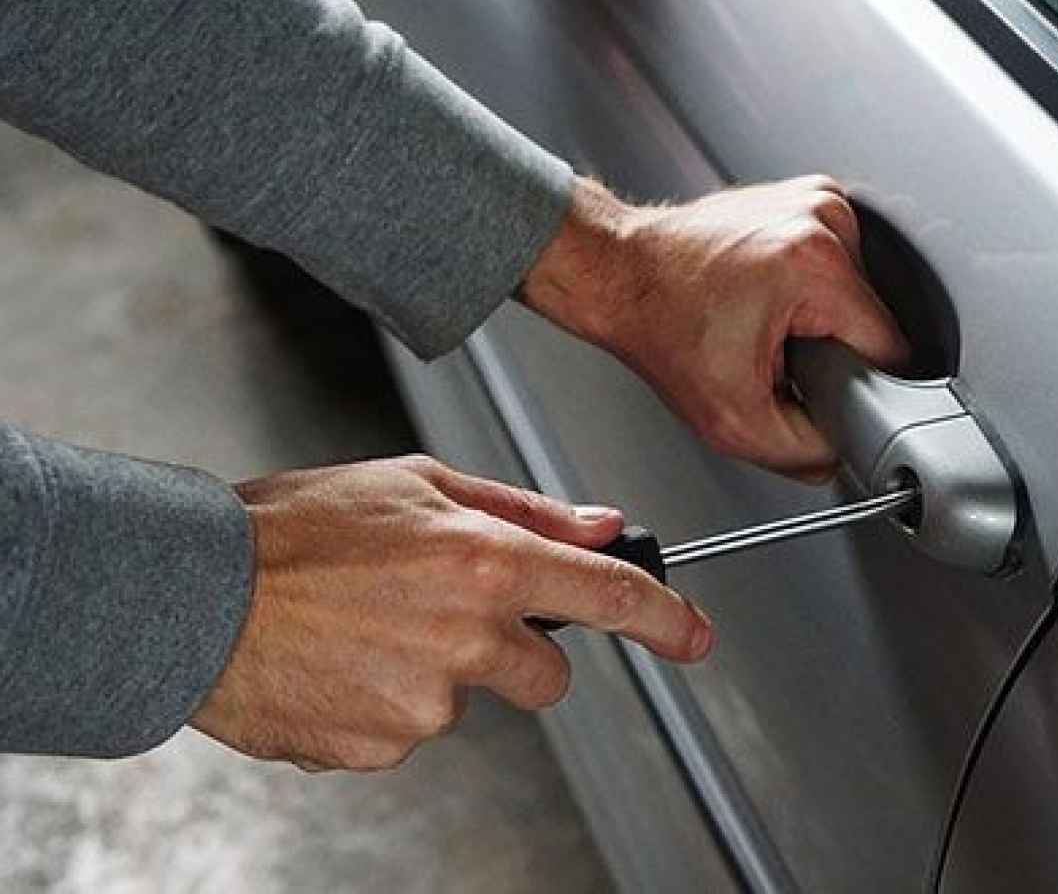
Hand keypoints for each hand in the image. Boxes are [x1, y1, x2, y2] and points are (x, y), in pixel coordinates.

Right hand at [190, 456, 711, 771]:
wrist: (189, 596)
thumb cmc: (292, 529)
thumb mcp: (415, 483)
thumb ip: (522, 510)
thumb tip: (601, 526)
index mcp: (484, 562)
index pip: (609, 597)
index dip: (666, 620)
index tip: (694, 636)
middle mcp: (466, 636)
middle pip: (546, 674)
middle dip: (514, 652)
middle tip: (441, 613)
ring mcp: (425, 703)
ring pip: (468, 701)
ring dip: (435, 673)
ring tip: (365, 628)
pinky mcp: (382, 748)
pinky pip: (409, 732)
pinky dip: (383, 704)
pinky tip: (340, 663)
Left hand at [520, 176, 909, 480]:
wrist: (620, 274)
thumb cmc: (660, 327)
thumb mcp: (733, 422)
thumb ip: (805, 454)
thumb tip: (844, 454)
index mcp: (816, 264)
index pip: (891, 349)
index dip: (858, 384)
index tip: (815, 384)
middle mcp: (824, 218)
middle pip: (873, 320)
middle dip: (833, 349)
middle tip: (775, 353)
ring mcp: (817, 200)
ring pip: (859, 294)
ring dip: (822, 318)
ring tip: (766, 321)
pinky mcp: (808, 197)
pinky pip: (839, 265)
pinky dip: (812, 289)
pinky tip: (769, 295)